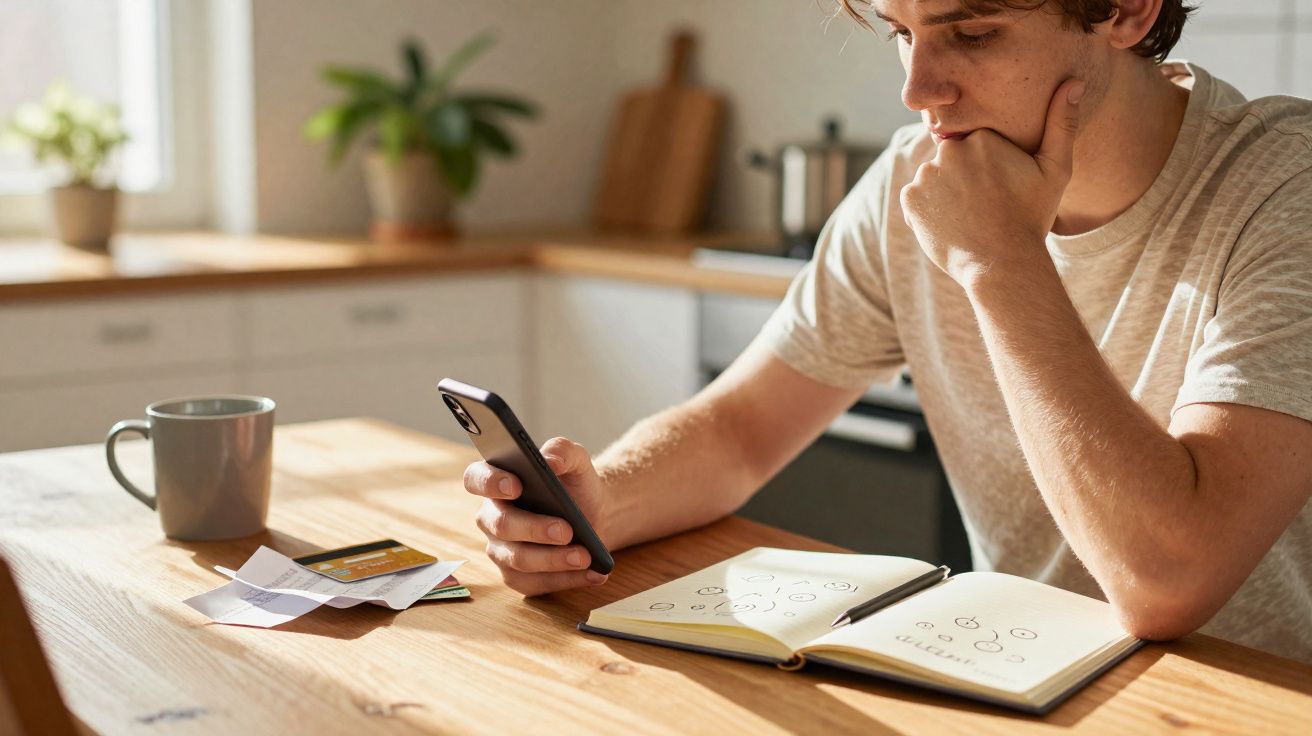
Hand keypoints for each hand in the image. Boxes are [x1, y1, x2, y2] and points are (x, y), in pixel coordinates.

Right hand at [463, 437, 610, 595]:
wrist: (594, 514)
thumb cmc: (575, 484)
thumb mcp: (576, 460)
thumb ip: (563, 450)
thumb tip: (550, 460)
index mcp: (496, 482)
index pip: (476, 479)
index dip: (490, 483)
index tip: (515, 485)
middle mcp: (491, 517)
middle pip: (501, 525)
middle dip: (534, 529)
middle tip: (566, 530)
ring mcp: (501, 550)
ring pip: (518, 560)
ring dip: (554, 560)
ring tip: (585, 556)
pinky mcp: (517, 577)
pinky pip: (536, 583)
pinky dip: (567, 579)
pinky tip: (593, 573)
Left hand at [899, 78, 1084, 286]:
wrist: (1002, 265)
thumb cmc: (1031, 218)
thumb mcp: (1055, 170)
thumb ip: (1061, 124)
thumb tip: (1073, 81)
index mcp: (982, 137)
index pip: (975, 143)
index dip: (987, 167)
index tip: (998, 188)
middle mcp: (950, 150)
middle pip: (952, 159)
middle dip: (963, 177)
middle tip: (982, 205)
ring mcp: (926, 174)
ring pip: (933, 178)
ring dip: (944, 193)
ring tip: (968, 216)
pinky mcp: (910, 198)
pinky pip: (916, 198)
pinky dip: (927, 210)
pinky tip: (951, 224)